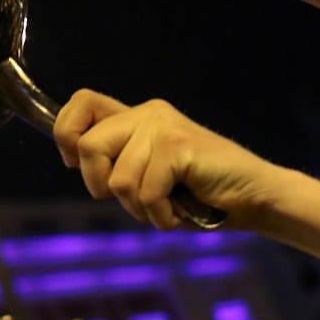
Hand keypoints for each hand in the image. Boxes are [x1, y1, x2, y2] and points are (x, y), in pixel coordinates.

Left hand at [53, 90, 286, 230]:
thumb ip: (117, 162)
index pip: (82, 103)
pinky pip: (146, 191)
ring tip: (168, 207)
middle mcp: (148, 114)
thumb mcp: (148, 176)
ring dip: (141, 209)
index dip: (66, 134)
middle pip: (88, 147)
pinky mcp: (178, 146)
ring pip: (117, 179)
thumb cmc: (201, 195)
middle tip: (135, 199)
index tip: (75, 163)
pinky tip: (182, 213)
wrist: (253, 198)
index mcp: (138, 117)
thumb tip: (74, 161)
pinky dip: (161, 215)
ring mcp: (163, 127)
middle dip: (100, 186)